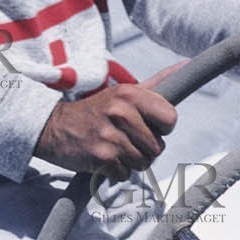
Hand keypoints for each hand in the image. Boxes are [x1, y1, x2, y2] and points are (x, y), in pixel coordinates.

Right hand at [35, 70, 178, 177]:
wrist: (53, 127)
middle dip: (144, 148)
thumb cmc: (95, 111)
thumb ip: (157, 83)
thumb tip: (186, 65)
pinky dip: (115, 171)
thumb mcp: (123, 92)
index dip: (161, 127)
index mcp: (129, 94)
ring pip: (143, 163)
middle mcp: (120, 113)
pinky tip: (102, 157)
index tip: (147, 125)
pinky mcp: (101, 158)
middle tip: (123, 138)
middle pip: (157, 147)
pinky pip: (125, 175)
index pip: (170, 118)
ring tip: (112, 147)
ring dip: (130, 161)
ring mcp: (110, 137)